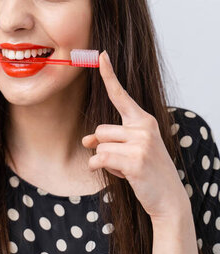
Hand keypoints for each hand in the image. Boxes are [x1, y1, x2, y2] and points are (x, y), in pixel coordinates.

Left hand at [81, 51, 189, 222]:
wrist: (168, 198)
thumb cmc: (147, 172)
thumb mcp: (130, 151)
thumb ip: (110, 140)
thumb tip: (86, 140)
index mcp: (144, 120)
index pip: (121, 95)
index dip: (109, 75)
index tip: (101, 55)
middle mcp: (144, 127)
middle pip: (101, 130)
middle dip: (104, 147)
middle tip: (124, 161)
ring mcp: (141, 143)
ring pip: (99, 146)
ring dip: (105, 162)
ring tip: (126, 169)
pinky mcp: (135, 160)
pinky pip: (100, 159)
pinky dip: (101, 169)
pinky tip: (121, 175)